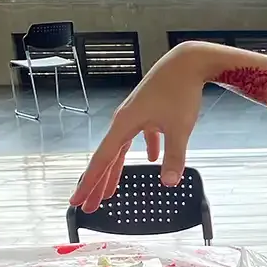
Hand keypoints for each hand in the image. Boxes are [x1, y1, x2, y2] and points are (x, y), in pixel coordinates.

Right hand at [70, 42, 215, 211]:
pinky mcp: (150, 111)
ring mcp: (136, 115)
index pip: (103, 160)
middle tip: (88, 205)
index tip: (78, 201)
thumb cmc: (181, 91)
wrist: (188, 61)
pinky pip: (141, 135)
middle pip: (107, 158)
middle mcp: (125, 120)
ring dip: (116, 170)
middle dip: (98, 183)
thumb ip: (174, 157)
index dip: (90, 182)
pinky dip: (146, 148)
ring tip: (110, 191)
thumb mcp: (180, 128)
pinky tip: (153, 159)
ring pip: (121, 149)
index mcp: (124, 124)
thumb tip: (169, 183)